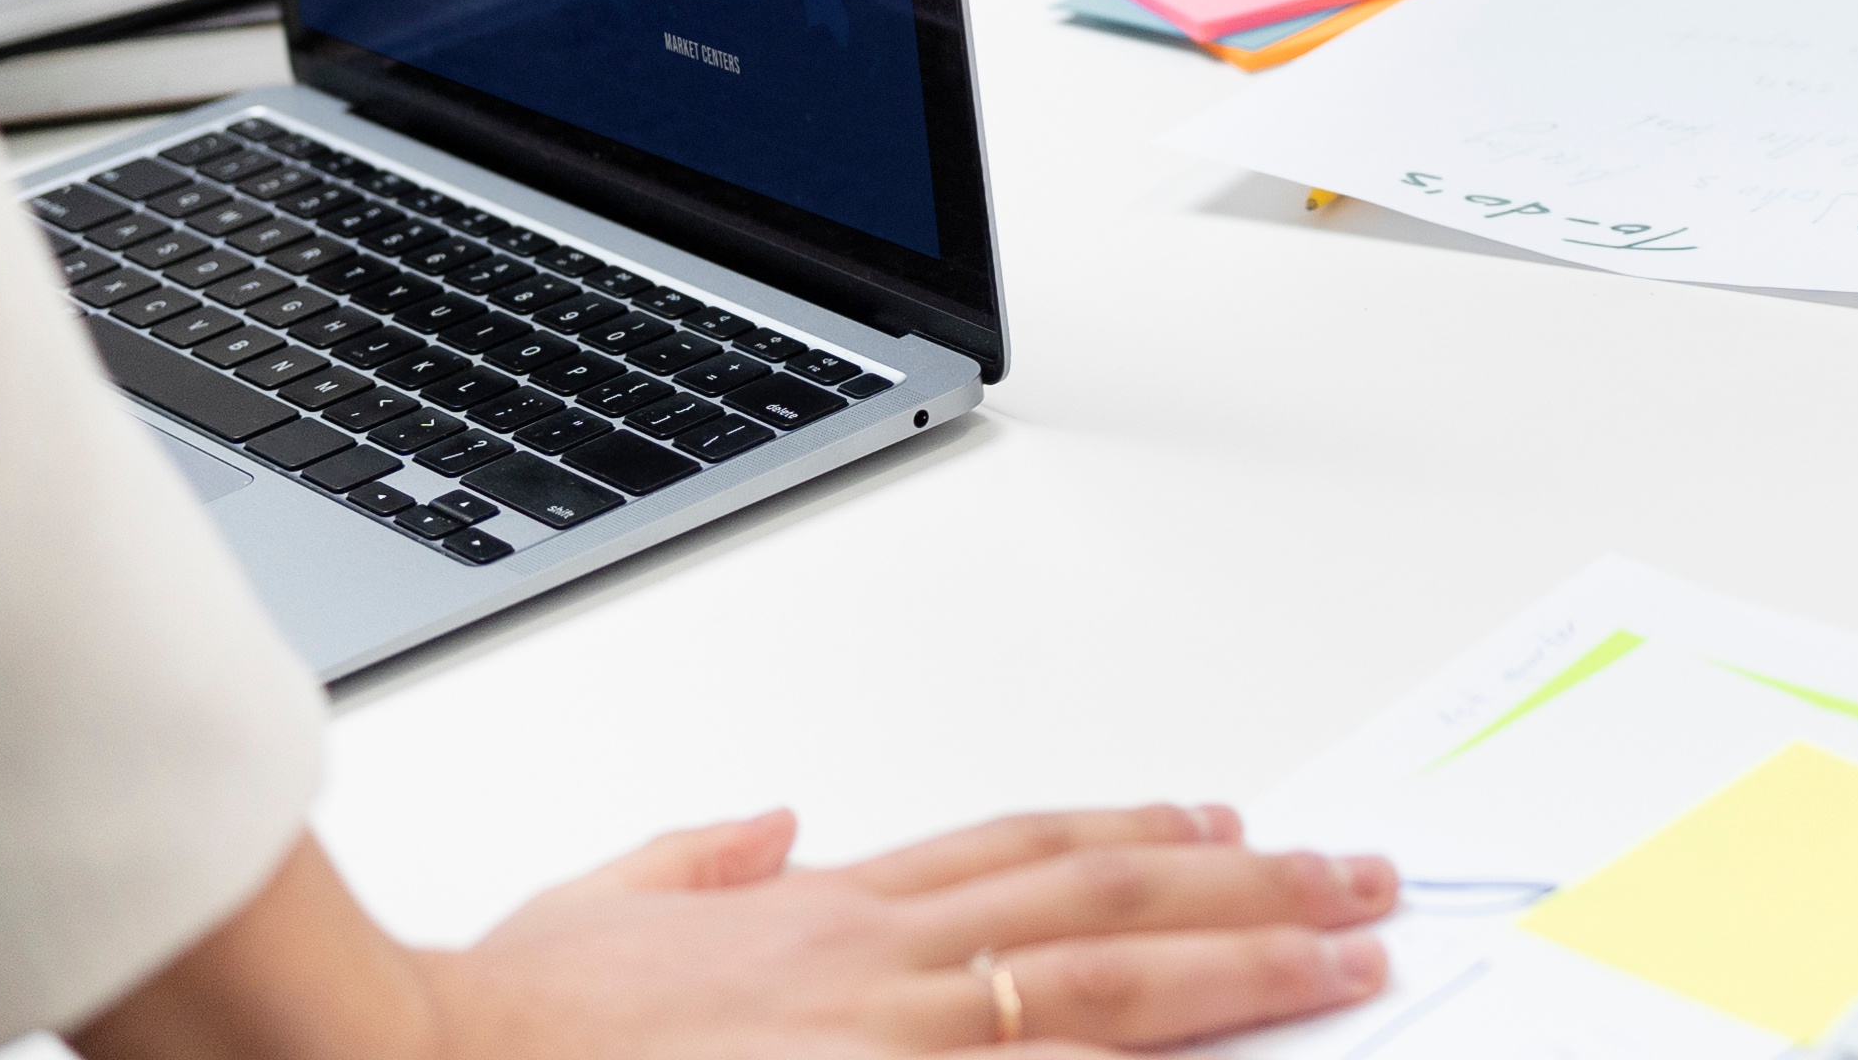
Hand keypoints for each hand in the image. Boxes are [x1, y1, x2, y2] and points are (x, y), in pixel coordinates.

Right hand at [84, 813, 1398, 1059]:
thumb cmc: (493, 1019)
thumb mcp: (599, 902)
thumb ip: (691, 860)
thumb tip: (758, 821)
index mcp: (824, 910)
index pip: (1025, 853)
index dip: (1141, 837)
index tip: (1233, 826)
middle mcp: (881, 959)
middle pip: (1110, 904)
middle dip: (1251, 891)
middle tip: (1364, 879)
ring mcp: (890, 1037)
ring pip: (1114, 986)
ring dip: (1248, 966)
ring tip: (1357, 952)